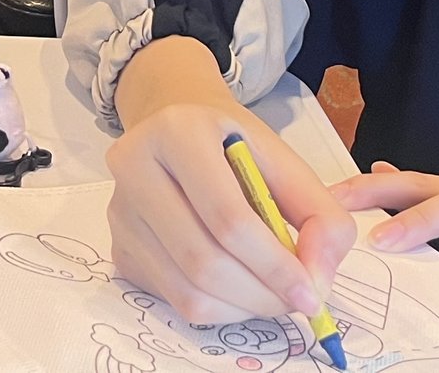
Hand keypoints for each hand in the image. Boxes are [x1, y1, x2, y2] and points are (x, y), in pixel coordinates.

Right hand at [104, 40, 353, 325]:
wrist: (177, 130)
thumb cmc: (232, 146)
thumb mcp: (283, 161)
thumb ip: (319, 215)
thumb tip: (318, 281)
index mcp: (178, 132)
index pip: (227, 217)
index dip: (274, 264)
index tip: (312, 294)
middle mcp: (134, 168)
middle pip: (204, 261)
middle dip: (262, 294)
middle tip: (298, 302)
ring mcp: (120, 213)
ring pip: (188, 291)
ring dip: (243, 307)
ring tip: (273, 294)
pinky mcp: (119, 250)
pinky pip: (175, 300)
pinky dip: (220, 309)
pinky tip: (239, 287)